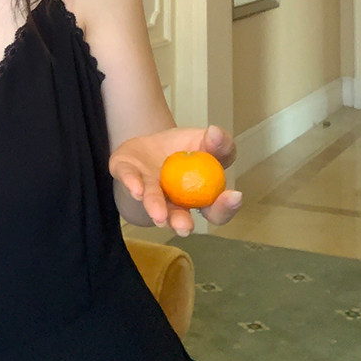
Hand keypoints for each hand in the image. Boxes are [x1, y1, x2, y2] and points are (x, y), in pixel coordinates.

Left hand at [109, 124, 241, 236]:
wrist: (152, 139)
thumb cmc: (184, 149)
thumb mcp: (206, 142)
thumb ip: (218, 143)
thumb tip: (216, 133)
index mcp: (198, 198)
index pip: (215, 211)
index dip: (225, 207)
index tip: (234, 196)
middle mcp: (171, 204)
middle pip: (179, 218)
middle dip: (181, 223)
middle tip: (185, 226)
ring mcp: (148, 191)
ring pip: (152, 202)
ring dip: (155, 207)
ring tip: (159, 214)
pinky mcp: (127, 174)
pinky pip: (128, 179)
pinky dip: (132, 183)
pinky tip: (136, 189)